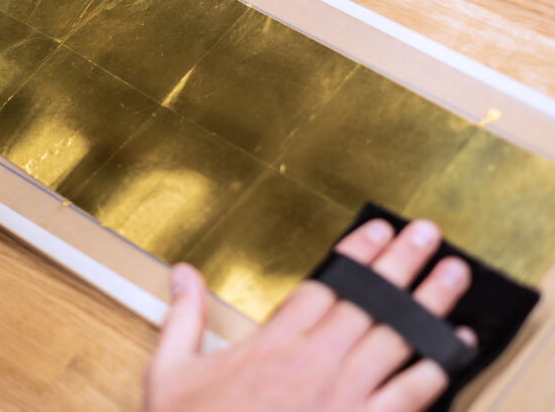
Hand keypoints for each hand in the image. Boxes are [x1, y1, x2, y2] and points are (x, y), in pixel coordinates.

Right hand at [144, 219, 475, 411]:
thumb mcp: (171, 370)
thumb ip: (184, 317)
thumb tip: (182, 273)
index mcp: (271, 345)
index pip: (324, 285)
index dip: (356, 254)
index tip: (376, 231)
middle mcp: (311, 362)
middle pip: (367, 300)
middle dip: (401, 262)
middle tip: (426, 234)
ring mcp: (341, 396)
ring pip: (395, 336)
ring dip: (428, 302)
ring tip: (452, 273)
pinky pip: (408, 393)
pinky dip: (435, 366)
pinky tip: (456, 345)